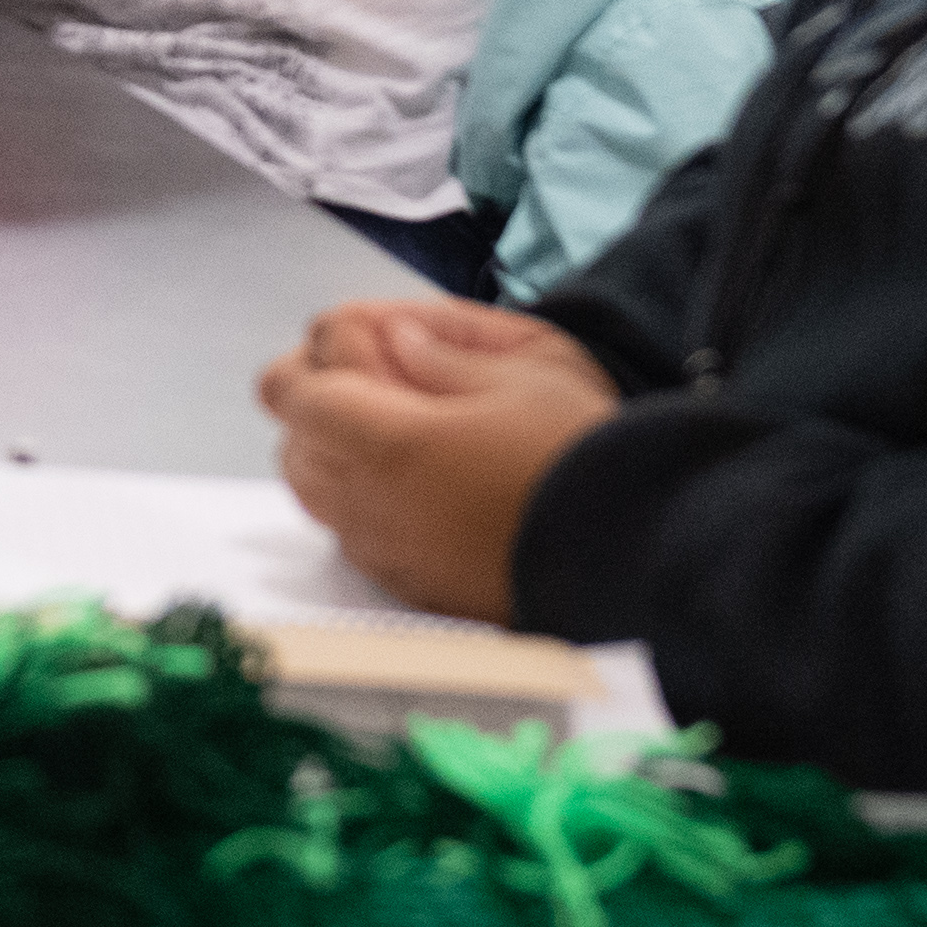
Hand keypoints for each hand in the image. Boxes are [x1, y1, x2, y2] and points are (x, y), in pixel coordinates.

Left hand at [257, 296, 620, 623]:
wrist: (634, 552)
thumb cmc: (581, 456)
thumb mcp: (525, 371)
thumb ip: (443, 352)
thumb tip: (399, 339)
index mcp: (389, 442)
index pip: (294, 392)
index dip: (312, 357)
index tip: (347, 340)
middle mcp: (372, 504)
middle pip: (293, 443)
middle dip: (317, 402)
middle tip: (370, 376)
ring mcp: (388, 553)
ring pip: (316, 494)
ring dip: (333, 454)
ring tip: (388, 427)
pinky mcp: (413, 587)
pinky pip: (353, 538)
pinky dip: (362, 503)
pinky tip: (412, 484)